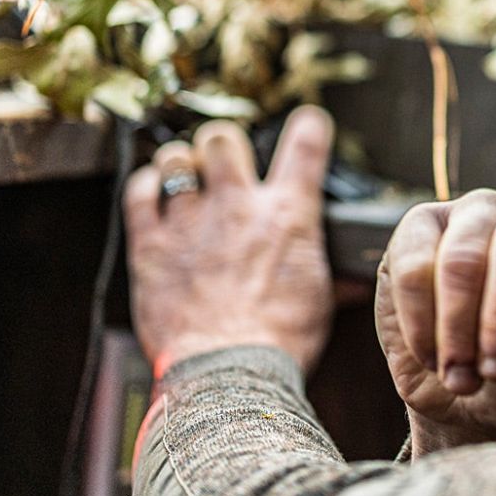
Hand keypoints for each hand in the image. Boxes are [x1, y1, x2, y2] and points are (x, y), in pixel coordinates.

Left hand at [124, 106, 334, 376]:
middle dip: (224, 145)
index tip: (307, 124)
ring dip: (181, 164)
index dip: (308, 127)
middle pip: (223, 137)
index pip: (305, 147)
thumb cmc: (280, 340)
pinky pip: (139, 192)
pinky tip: (153, 195)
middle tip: (225, 165)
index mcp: (288, 215)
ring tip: (185, 179)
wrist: (230, 371)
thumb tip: (357, 278)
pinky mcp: (151, 245)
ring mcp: (190, 221)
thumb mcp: (321, 300)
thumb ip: (334, 276)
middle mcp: (238, 206)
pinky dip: (146, 187)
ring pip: (176, 157)